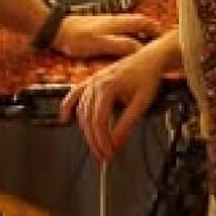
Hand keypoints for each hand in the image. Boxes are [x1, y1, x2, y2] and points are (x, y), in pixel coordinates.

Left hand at [51, 12, 161, 58]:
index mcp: (118, 23)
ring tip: (150, 42)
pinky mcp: (102, 27)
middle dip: (153, 29)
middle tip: (162, 39)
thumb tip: (139, 49)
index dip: (157, 30)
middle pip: (140, 21)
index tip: (167, 39)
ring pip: (132, 24)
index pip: (144, 23)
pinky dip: (132, 33)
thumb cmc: (76, 38)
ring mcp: (109, 22)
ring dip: (143, 30)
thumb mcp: (99, 44)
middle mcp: (116, 20)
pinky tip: (129, 42)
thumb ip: (119, 45)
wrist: (57, 30)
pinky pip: (123, 28)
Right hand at [59, 39, 168, 162]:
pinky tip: (65, 119)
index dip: (103, 140)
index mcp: (108, 87)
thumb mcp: (142, 103)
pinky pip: (75, 94)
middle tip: (103, 156)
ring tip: (95, 146)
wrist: (150, 58)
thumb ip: (127, 124)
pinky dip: (68, 107)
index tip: (109, 153)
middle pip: (88, 118)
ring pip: (81, 110)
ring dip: (86, 131)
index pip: (99, 121)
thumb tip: (116, 144)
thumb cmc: (148, 77)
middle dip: (94, 140)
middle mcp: (96, 83)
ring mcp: (92, 81)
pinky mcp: (92, 81)